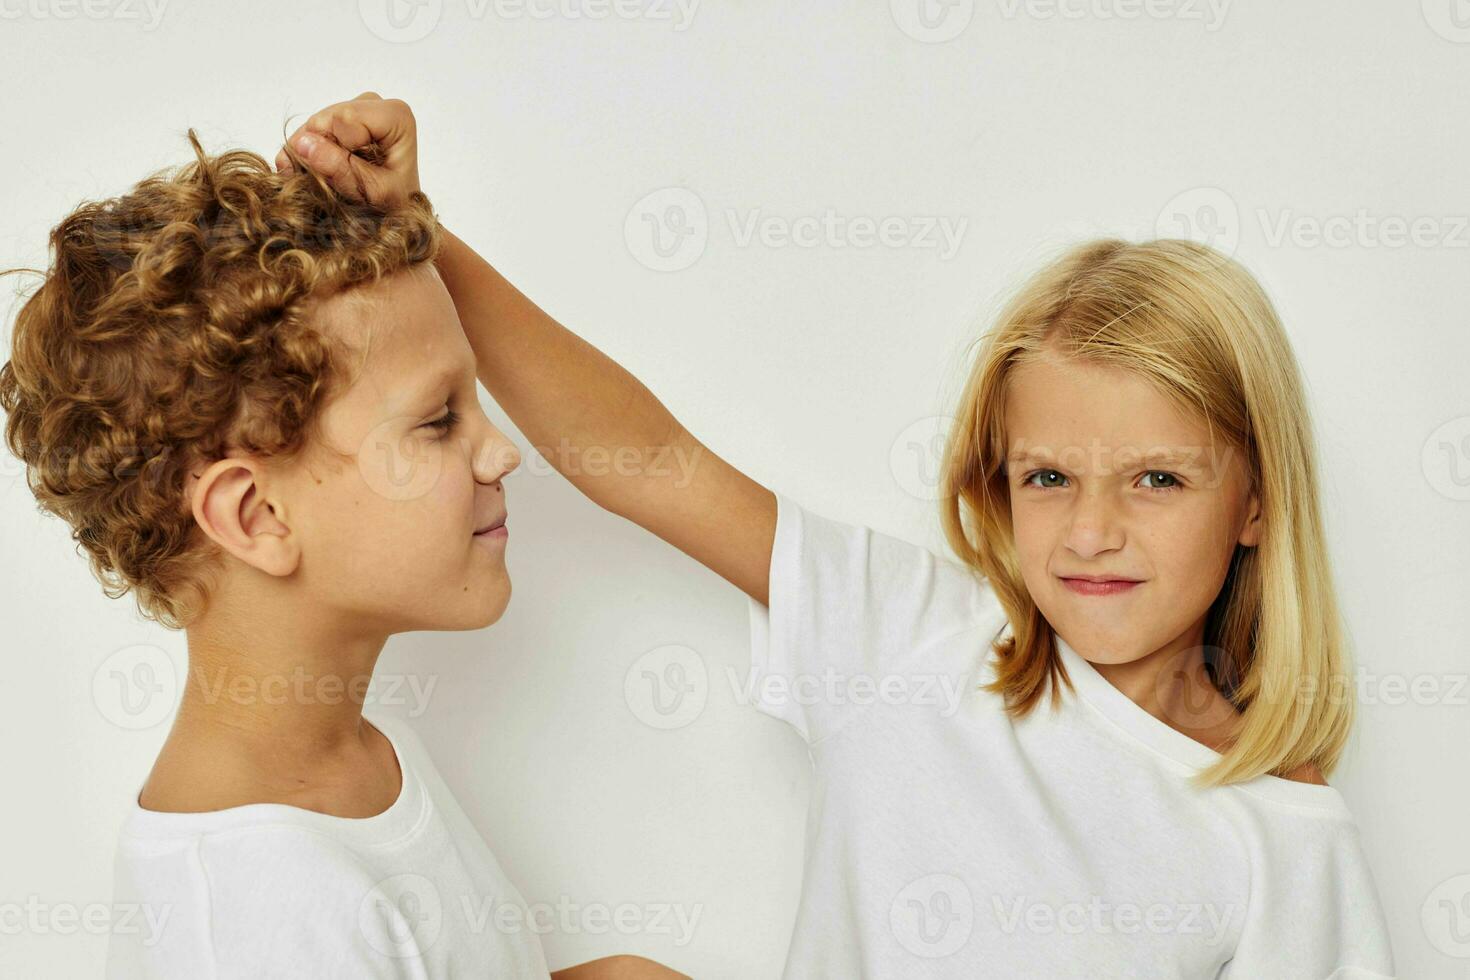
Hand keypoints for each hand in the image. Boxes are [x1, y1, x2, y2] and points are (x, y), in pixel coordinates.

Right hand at [274, 91, 420, 208]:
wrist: (397, 211)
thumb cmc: (396, 204)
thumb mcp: (372, 192)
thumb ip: (340, 167)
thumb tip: (301, 144)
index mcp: (396, 115)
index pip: (344, 117)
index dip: (336, 148)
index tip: (353, 175)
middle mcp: (376, 103)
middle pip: (325, 119)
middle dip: (321, 152)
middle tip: (336, 182)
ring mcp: (355, 107)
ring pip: (313, 126)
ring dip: (314, 155)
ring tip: (332, 179)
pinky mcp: (340, 117)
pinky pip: (310, 132)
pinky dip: (310, 154)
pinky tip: (322, 171)